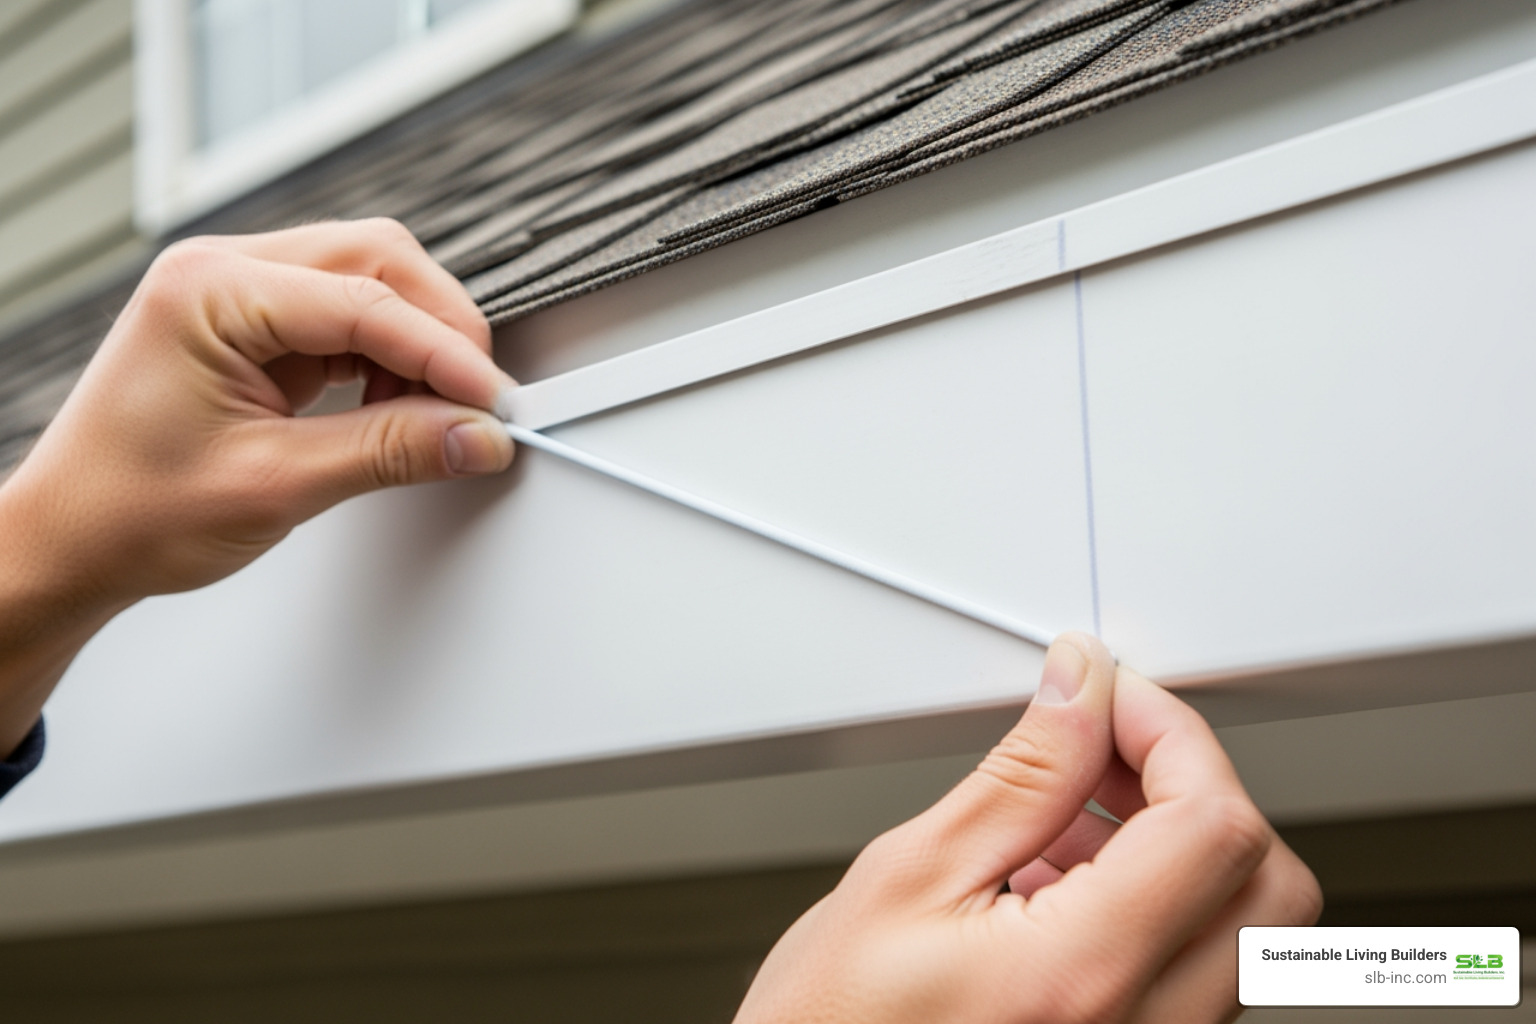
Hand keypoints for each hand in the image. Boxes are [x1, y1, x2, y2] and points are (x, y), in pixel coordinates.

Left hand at [0, 220, 515, 752]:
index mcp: (208, 290)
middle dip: (440, 329)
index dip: (443, 352)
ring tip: (433, 413)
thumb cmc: (130, 511)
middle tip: (478, 403)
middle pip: (376, 262)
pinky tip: (398, 403)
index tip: (493, 404)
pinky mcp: (256, 323)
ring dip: (417, 343)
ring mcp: (239, 291)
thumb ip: (388, 451)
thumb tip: (475, 437)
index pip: (363, 300)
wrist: (70, 542)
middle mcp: (223, 271)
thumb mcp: (275, 484)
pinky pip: (348, 317)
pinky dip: (388, 357)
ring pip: (371, 282)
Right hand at [735, 634, 1321, 1023]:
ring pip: (1244, 928)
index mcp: (1082, 978)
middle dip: (1196, 788)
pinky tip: (1060, 883)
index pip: (1211, 825)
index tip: (1110, 698)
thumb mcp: (908, 875)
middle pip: (1269, 883)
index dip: (1172, 735)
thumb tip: (1081, 691)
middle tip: (1105, 749)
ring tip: (1061, 820)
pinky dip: (1157, 903)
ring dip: (1177, 844)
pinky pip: (1200, 972)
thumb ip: (1020, 775)